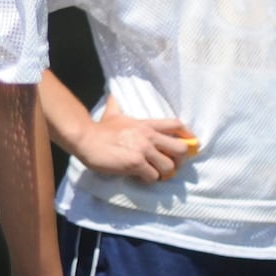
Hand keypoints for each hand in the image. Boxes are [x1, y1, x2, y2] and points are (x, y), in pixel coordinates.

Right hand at [76, 98, 196, 181]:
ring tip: (154, 174)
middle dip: (179, 160)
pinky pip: (152, 176)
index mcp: (147, 125)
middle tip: (170, 165)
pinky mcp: (135, 164)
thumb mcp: (112, 113)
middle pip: (181, 149)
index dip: (188, 136)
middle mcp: (149, 137)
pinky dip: (148, 180)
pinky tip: (140, 177)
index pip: (177, 125)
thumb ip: (116, 105)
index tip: (189, 145)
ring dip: (163, 173)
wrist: (85, 138)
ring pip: (169, 167)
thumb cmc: (99, 128)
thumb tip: (112, 95)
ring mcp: (143, 150)